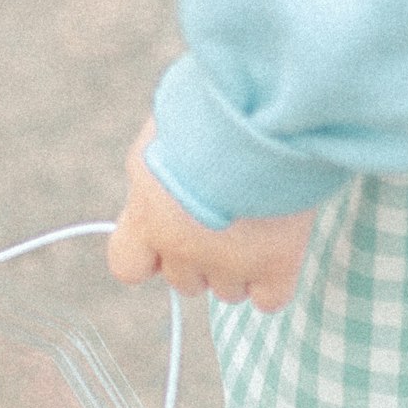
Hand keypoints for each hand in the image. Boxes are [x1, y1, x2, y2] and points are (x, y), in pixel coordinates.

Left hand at [108, 125, 316, 308]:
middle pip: (184, 281)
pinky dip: (273, 283)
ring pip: (227, 291)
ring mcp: (229, 262)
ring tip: (258, 222)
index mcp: (146, 214)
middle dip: (201, 257)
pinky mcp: (275, 265)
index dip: (149, 256)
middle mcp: (181, 248)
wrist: (262, 112)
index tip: (168, 235)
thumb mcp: (163, 132)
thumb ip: (158, 171)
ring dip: (239, 267)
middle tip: (226, 215)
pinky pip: (269, 299)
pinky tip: (279, 249)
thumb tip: (165, 175)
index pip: (127, 266)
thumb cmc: (209, 108)